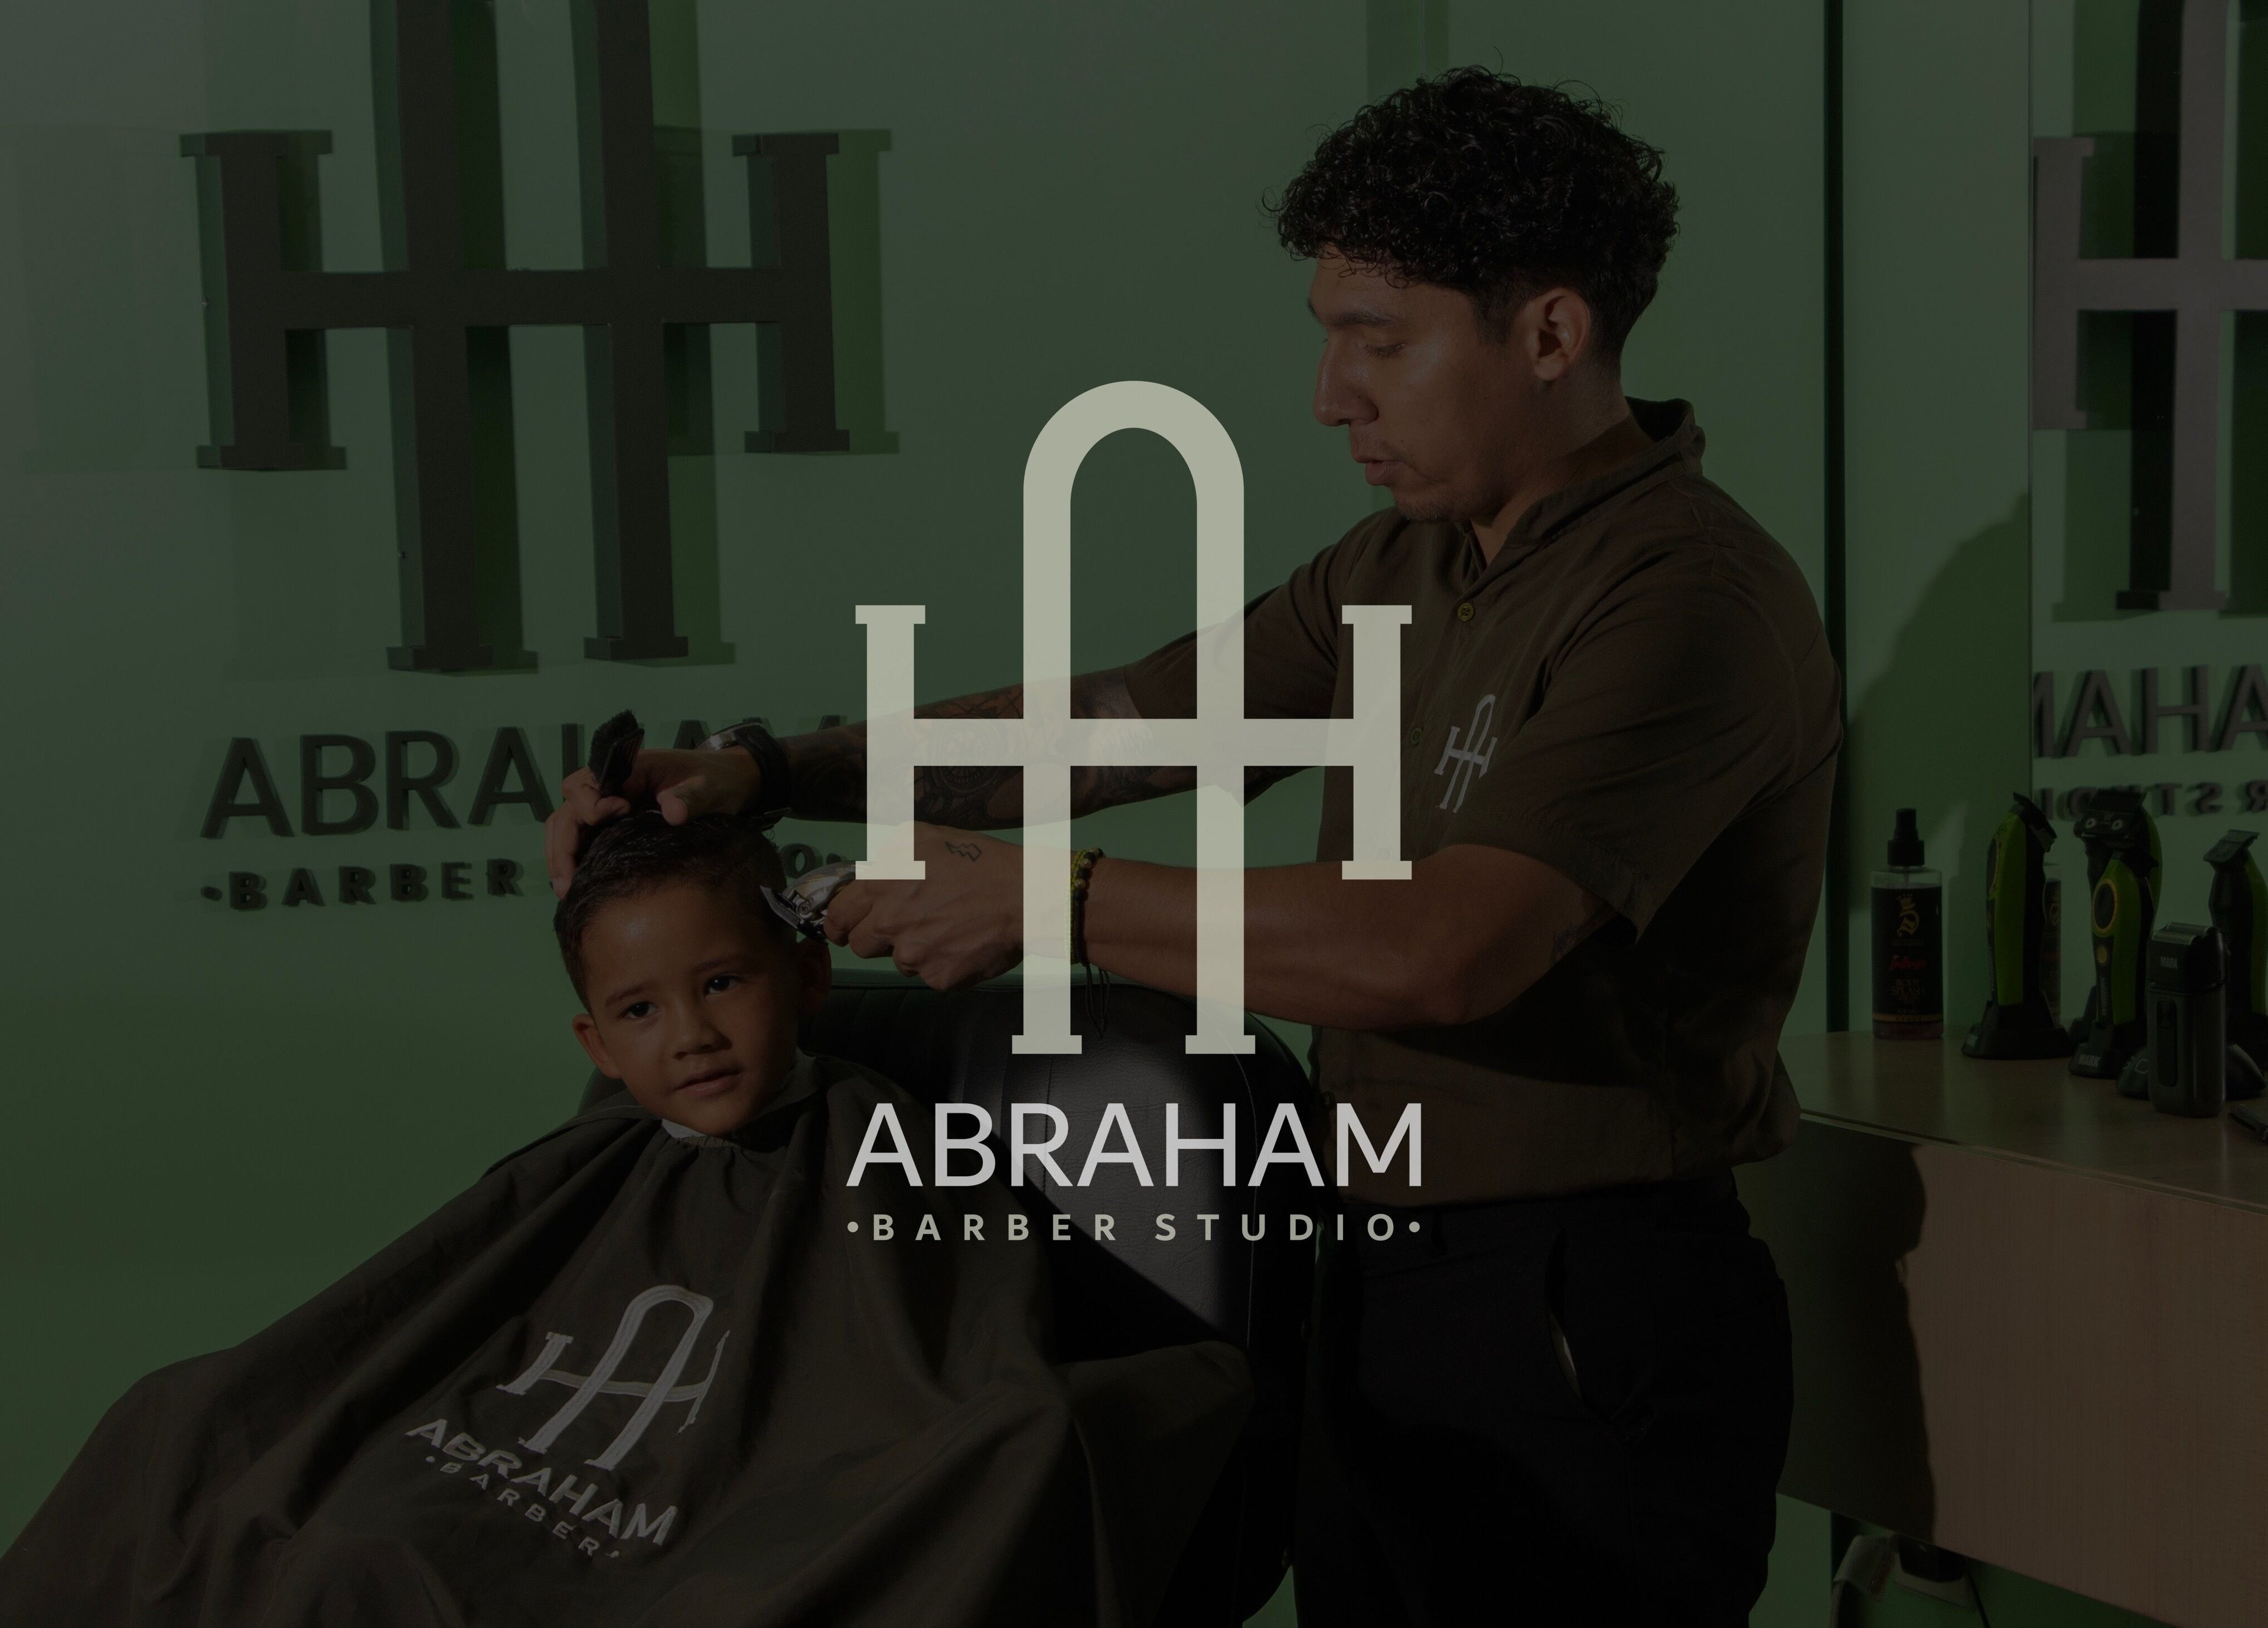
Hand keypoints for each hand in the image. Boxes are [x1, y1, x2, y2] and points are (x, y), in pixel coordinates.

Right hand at [543, 746, 762, 896]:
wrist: (729, 783)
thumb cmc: (717, 781)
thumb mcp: (709, 788)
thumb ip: (691, 797)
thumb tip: (672, 812)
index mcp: (628, 769)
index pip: (585, 785)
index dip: (590, 805)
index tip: (616, 815)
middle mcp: (611, 785)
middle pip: (568, 809)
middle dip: (563, 844)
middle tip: (567, 880)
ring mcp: (611, 804)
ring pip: (569, 824)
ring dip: (561, 854)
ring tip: (564, 889)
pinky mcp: (616, 822)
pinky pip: (584, 836)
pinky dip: (574, 857)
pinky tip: (576, 884)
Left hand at [822, 825, 1023, 988]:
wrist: (1025, 896)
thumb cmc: (979, 861)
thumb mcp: (925, 837)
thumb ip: (888, 856)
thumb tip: (871, 872)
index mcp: (881, 885)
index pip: (837, 915)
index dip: (839, 922)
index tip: (847, 926)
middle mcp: (890, 922)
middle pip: (859, 945)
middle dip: (876, 937)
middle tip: (903, 925)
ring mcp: (914, 955)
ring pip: (897, 962)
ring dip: (913, 950)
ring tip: (946, 928)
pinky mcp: (938, 978)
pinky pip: (929, 976)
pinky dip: (943, 964)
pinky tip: (963, 944)